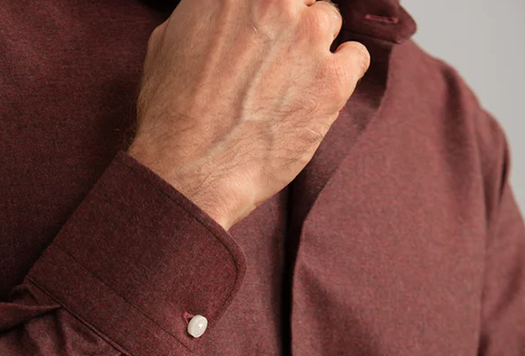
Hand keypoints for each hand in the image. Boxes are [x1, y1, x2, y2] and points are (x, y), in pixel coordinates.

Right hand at [127, 0, 370, 229]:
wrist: (189, 170)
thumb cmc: (170, 115)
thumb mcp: (167, 39)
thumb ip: (206, 13)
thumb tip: (219, 13)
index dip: (269, 7)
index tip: (266, 25)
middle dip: (289, 20)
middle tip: (274, 58)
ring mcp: (308, 37)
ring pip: (328, 19)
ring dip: (315, 45)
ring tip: (293, 81)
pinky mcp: (332, 81)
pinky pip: (356, 57)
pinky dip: (342, 72)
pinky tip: (320, 93)